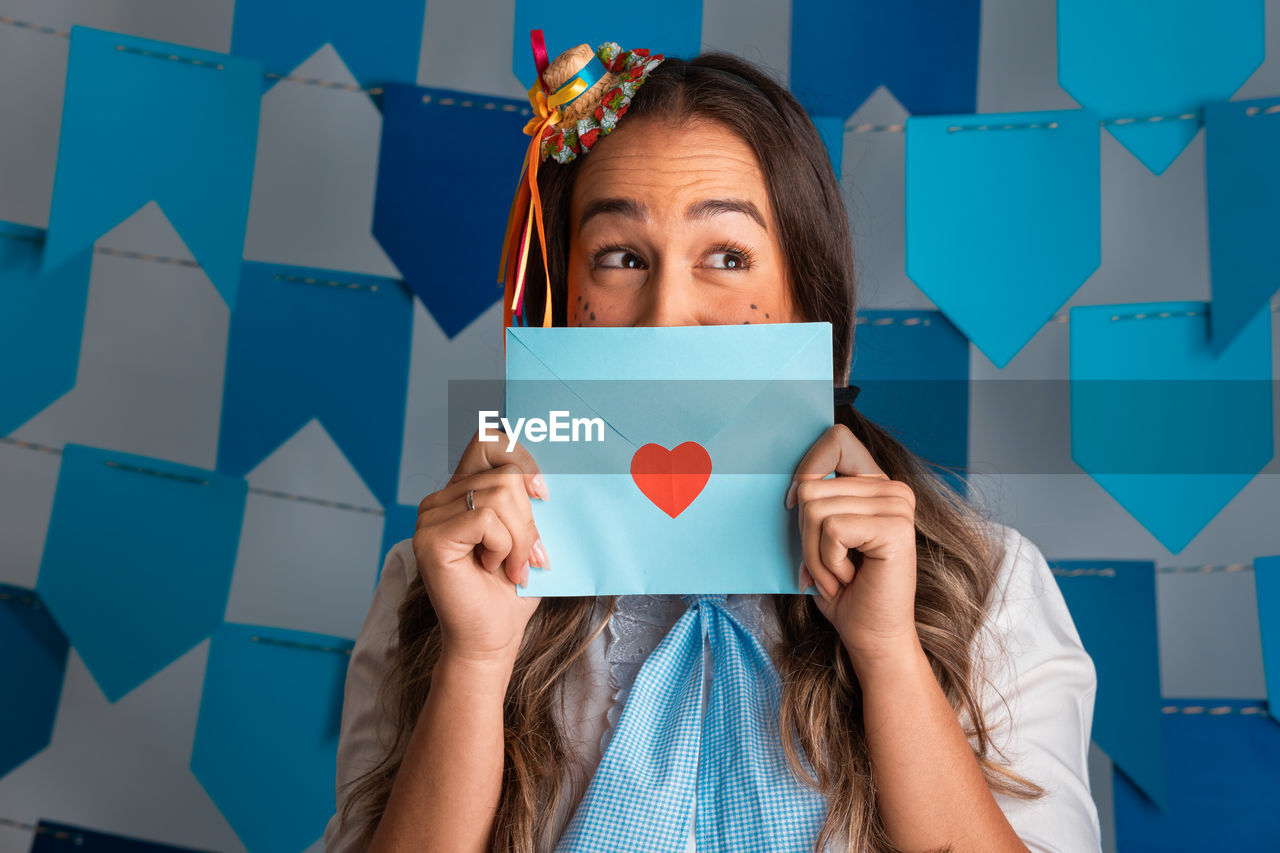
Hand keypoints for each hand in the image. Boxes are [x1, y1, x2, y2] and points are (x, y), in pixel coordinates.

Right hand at [413, 430, 549, 666]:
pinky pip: (485, 518)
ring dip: (521, 539)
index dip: (522, 457)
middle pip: (506, 475)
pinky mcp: (430, 537)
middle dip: (531, 519)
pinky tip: (494, 569)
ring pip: (500, 495)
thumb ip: (531, 499)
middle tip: (532, 556)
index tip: (544, 493)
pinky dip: (504, 546)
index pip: (489, 440)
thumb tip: (555, 471)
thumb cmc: (513, 590)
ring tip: (513, 567)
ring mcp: (430, 516)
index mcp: (462, 491)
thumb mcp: (531, 534)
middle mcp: (440, 499)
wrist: (492, 638)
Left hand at [786, 424, 919, 669]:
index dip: (806, 468)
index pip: (835, 439)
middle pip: (811, 485)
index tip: (795, 505)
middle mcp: (892, 488)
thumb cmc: (844, 591)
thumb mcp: (819, 537)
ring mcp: (898, 505)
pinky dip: (827, 561)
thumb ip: (811, 501)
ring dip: (814, 554)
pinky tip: (850, 577)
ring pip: (815, 509)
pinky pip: (832, 530)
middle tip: (829, 566)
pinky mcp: (895, 527)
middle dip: (804, 535)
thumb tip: (789, 483)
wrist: (872, 637)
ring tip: (839, 574)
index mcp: (876, 484)